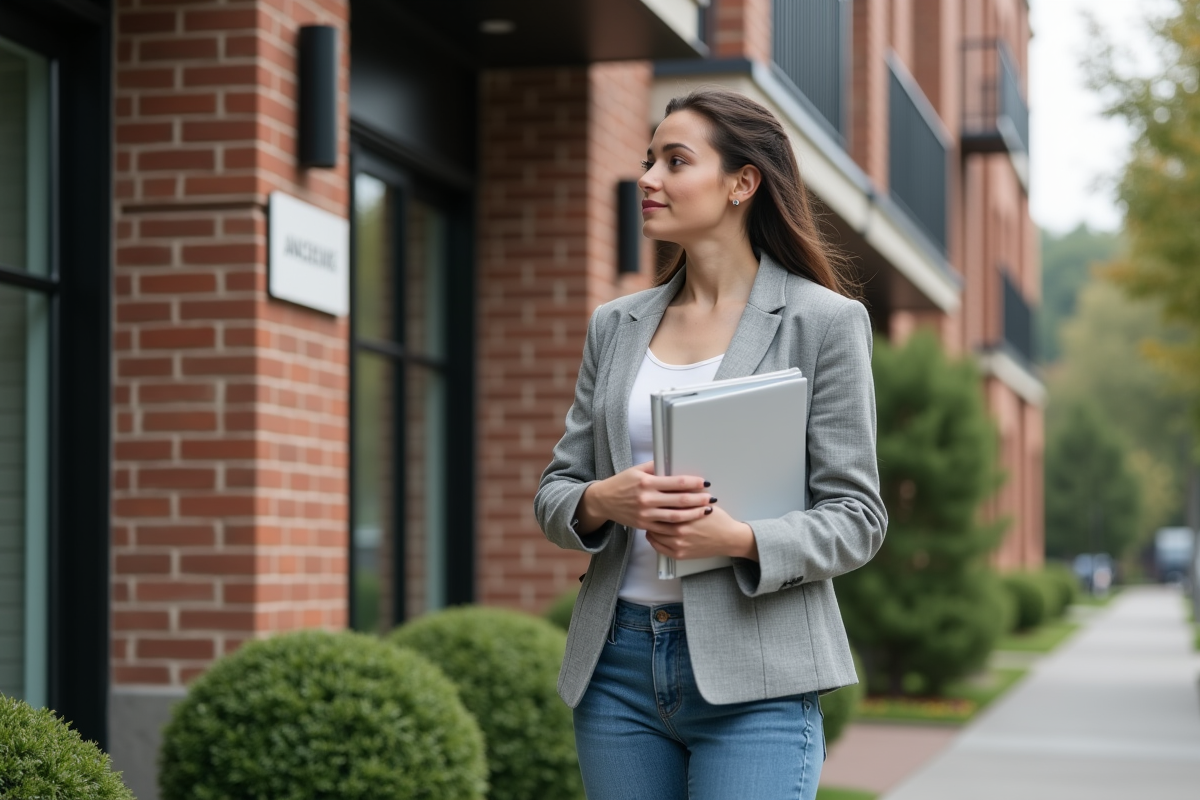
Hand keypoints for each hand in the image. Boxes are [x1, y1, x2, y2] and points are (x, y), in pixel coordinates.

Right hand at [575, 461, 711, 534]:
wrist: (603, 501)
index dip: (693, 482)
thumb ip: (655, 467)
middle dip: (698, 499)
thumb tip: (673, 463)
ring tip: (705, 511)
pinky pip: (665, 528)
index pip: (676, 482)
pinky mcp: (644, 525)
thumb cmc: (621, 483)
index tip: (704, 482)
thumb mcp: (636, 470)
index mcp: (646, 482)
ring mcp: (646, 514)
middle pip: (679, 500)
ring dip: (693, 514)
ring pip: (675, 517)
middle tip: (710, 497)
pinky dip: (679, 526)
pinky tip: (689, 523)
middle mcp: (647, 499)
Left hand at [646, 504, 758, 561]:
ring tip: (648, 518)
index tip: (652, 496)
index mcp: (685, 514)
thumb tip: (671, 485)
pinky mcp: (679, 554)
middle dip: (651, 512)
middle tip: (647, 506)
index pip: (662, 505)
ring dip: (650, 525)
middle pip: (655, 518)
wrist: (729, 538)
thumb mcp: (703, 502)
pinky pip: (658, 547)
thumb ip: (687, 496)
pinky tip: (652, 533)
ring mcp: (678, 544)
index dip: (655, 499)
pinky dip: (653, 539)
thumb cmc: (718, 519)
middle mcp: (679, 530)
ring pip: (654, 533)